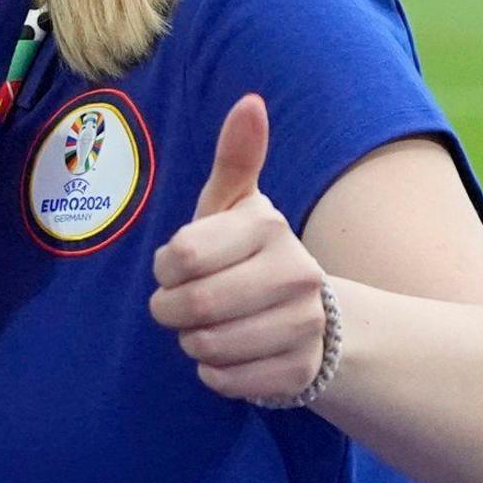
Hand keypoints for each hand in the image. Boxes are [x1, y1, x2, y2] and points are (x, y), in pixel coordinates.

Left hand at [149, 94, 330, 402]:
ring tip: (210, 327)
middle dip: (170, 310)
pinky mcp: (300, 372)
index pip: (181, 256)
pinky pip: (225, 380)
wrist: (316, 318)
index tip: (178, 266)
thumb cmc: (249, 254)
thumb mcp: (236, 206)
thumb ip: (237, 157)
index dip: (166, 267)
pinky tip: (234, 355)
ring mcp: (303, 326)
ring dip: (192, 342)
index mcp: (268, 227)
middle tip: (181, 305)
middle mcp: (295, 274)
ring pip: (205, 347)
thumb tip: (250, 101)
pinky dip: (215, 373)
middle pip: (191, 306)